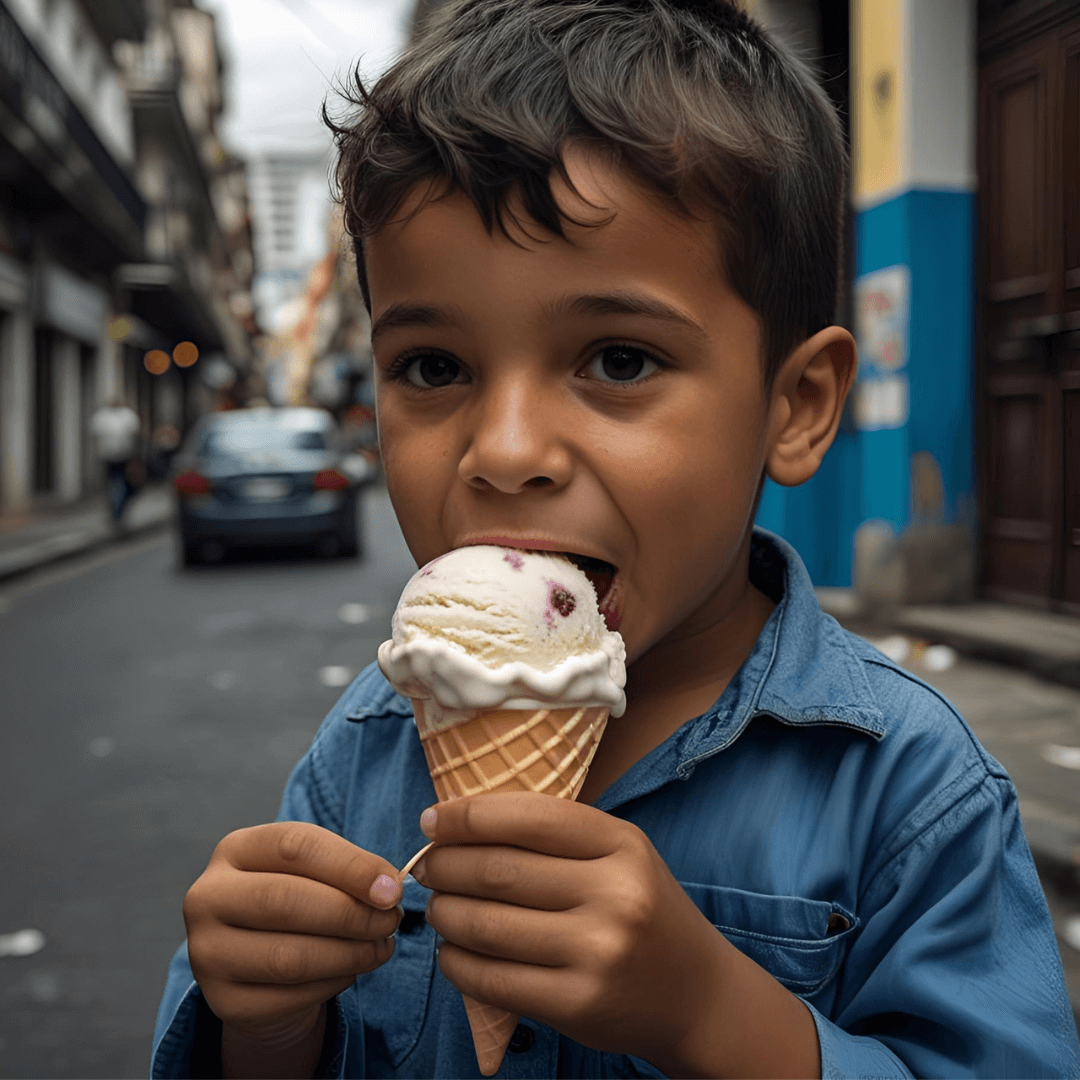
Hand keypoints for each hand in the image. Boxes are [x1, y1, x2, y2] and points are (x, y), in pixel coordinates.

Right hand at [183, 822, 402, 1064]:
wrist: (261, 963)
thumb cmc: (299, 899)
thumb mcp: (314, 871)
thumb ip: (348, 870)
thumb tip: (388, 887)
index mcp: (233, 850)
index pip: (294, 846)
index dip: (349, 866)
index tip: (393, 887)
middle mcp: (207, 897)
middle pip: (285, 901)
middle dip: (351, 913)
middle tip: (391, 920)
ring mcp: (207, 952)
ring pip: (289, 957)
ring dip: (350, 953)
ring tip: (383, 946)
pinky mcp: (223, 1001)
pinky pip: (290, 996)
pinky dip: (334, 983)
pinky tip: (353, 969)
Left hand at [410, 793, 733, 1071]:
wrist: (695, 993)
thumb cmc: (640, 908)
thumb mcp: (618, 853)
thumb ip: (555, 834)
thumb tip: (460, 823)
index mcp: (622, 845)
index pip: (530, 817)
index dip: (467, 816)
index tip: (432, 819)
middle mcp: (614, 896)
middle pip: (498, 871)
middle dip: (444, 865)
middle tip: (426, 866)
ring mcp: (597, 954)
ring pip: (487, 926)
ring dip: (444, 913)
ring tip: (437, 906)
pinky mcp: (578, 1005)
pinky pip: (493, 980)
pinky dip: (456, 963)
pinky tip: (452, 951)